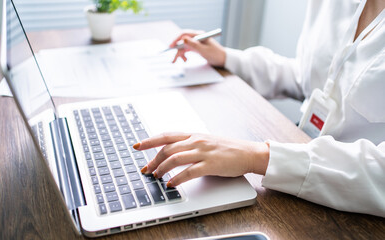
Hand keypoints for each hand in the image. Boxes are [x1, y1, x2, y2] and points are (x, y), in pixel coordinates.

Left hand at [133, 132, 269, 186]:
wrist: (248, 152)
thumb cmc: (227, 149)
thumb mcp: (205, 142)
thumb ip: (189, 145)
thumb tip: (171, 153)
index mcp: (193, 134)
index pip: (166, 135)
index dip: (149, 140)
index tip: (137, 146)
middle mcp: (196, 141)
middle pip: (167, 148)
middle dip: (153, 160)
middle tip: (146, 169)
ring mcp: (203, 152)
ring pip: (174, 158)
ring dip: (162, 169)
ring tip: (156, 176)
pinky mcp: (211, 164)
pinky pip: (189, 172)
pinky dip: (177, 179)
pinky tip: (171, 184)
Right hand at [170, 31, 225, 66]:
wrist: (223, 59)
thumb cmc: (216, 54)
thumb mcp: (204, 50)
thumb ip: (193, 45)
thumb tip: (183, 38)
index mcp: (199, 35)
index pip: (184, 34)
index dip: (176, 40)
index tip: (171, 46)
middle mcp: (196, 38)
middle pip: (182, 41)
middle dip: (177, 49)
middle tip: (173, 58)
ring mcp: (196, 43)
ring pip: (183, 46)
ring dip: (180, 54)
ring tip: (179, 61)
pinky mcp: (196, 48)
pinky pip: (187, 50)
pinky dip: (184, 55)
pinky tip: (185, 60)